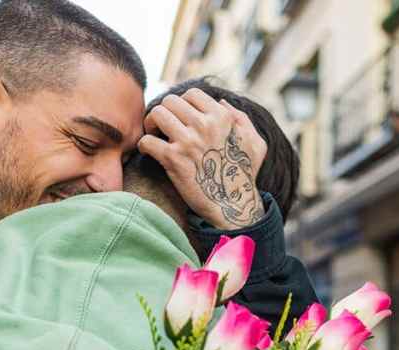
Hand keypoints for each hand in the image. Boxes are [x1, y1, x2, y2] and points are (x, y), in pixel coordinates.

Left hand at [139, 88, 266, 230]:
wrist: (233, 205)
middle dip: (164, 111)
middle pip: (170, 101)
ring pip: (157, 114)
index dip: (182, 103)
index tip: (180, 117)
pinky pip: (147, 141)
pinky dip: (143, 145)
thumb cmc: (245, 175)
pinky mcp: (173, 160)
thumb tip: (221, 101)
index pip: (192, 94)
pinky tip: (149, 151)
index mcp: (222, 117)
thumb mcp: (255, 142)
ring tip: (154, 135)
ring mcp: (188, 142)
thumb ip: (241, 118)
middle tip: (162, 126)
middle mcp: (204, 125)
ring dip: (151, 123)